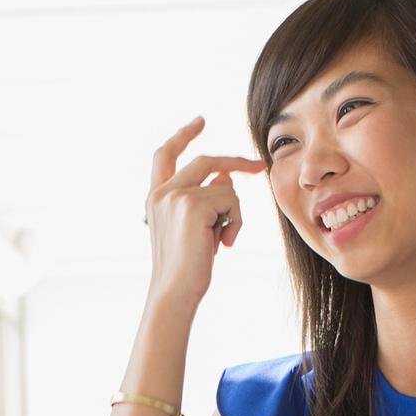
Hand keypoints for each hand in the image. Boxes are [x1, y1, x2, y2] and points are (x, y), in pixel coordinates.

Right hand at [143, 117, 264, 311]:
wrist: (174, 293)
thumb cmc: (187, 269)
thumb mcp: (195, 229)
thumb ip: (205, 200)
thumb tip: (226, 178)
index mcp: (155, 198)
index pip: (165, 155)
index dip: (183, 135)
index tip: (201, 121)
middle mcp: (161, 192)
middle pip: (205, 160)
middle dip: (236, 161)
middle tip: (259, 166)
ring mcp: (176, 196)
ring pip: (225, 186)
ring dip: (234, 214)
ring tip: (224, 241)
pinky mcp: (193, 204)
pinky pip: (231, 199)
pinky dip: (236, 222)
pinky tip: (224, 244)